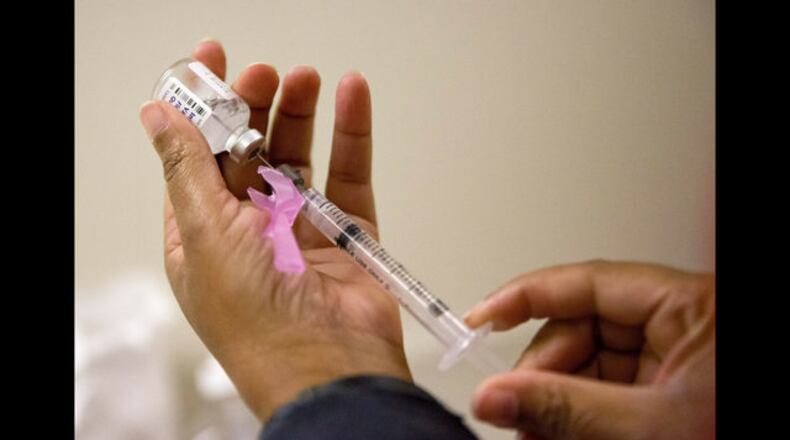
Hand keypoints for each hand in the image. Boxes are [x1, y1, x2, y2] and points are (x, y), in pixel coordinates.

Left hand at [139, 40, 410, 420]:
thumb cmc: (256, 318)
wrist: (328, 365)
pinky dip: (351, 135)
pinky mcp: (346, 233)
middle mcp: (249, 231)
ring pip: (300, 159)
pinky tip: (352, 97)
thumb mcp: (205, 232)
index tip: (211, 62)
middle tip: (264, 74)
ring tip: (306, 78)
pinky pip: (348, 174)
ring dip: (301, 116)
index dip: (202, 109)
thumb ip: (185, 167)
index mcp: (203, 235)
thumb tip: (155, 116)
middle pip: (249, 153)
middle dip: (254, 109)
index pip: (196, 158)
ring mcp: (300, 231)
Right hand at [465, 261, 714, 439]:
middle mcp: (680, 323)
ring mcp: (673, 357)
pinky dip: (578, 412)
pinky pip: (606, 387)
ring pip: (590, 361)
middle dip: (543, 370)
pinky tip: (558, 432)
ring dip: (556, 398)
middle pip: (583, 326)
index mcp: (690, 306)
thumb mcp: (648, 428)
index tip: (482, 318)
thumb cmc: (735, 433)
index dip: (527, 296)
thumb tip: (496, 394)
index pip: (589, 282)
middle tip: (512, 407)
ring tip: (533, 430)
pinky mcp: (668, 388)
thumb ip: (565, 409)